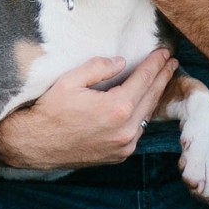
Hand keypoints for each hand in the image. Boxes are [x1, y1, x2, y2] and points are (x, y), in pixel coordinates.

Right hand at [0, 49, 176, 169]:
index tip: (164, 52)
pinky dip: (142, 115)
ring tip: (161, 80)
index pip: (144, 80)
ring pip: (146, 116)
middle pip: (151, 97)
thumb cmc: (50, 111)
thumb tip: (122, 62)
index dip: (155, 64)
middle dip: (162, 78)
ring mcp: (124, 146)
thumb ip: (99, 68)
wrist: (35, 145)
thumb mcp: (70, 80)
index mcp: (116, 108)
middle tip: (172, 62)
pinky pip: (137, 131)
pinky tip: (143, 104)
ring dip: (155, 96)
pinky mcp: (119, 155)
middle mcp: (125, 129)